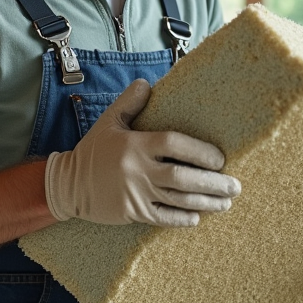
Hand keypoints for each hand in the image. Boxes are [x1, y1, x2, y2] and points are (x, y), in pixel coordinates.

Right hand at [44, 79, 240, 226]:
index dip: (200, 151)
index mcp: (135, 144)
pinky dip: (182, 218)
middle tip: (234, 185)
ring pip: (178, 199)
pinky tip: (197, 216)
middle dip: (213, 183)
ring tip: (226, 201)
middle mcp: (137, 169)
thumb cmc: (93, 151)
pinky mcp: (133, 212)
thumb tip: (147, 84)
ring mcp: (135, 193)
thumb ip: (129, 102)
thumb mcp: (108, 122)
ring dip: (206, 202)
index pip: (174, 144)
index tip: (220, 158)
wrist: (68, 185)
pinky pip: (163, 218)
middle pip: (182, 177)